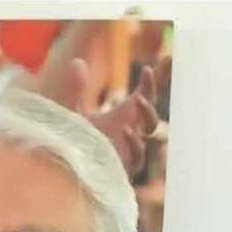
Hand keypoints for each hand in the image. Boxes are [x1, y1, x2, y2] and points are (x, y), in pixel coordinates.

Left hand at [49, 59, 159, 177]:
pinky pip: (138, 154)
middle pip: (151, 108)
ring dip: (147, 113)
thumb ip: (75, 89)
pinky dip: (134, 142)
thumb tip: (77, 61)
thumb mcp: (72, 112)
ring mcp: (131, 148)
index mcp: (125, 115)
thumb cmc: (73, 143)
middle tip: (148, 74)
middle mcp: (132, 129)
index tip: (164, 58)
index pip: (146, 93)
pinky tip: (127, 131)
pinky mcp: (126, 166)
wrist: (66, 173)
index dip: (156, 77)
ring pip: (149, 129)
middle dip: (152, 92)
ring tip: (138, 101)